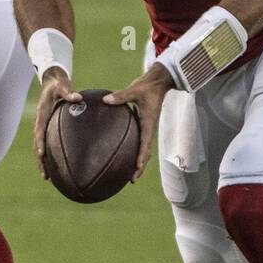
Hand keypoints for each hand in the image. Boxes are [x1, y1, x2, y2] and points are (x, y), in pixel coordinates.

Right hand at [32, 68, 81, 179]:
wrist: (52, 82)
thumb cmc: (58, 84)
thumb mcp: (62, 86)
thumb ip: (68, 92)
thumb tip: (77, 97)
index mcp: (42, 115)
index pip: (39, 132)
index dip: (40, 143)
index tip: (42, 154)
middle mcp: (40, 124)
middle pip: (37, 146)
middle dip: (40, 161)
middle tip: (46, 176)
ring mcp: (42, 127)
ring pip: (40, 148)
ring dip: (43, 162)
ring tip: (48, 177)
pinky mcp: (47, 129)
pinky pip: (46, 144)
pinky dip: (49, 156)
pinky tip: (57, 165)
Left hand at [103, 63, 171, 181]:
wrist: (157, 83)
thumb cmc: (146, 87)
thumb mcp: (134, 90)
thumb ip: (120, 96)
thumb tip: (105, 100)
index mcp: (148, 123)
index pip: (145, 144)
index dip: (141, 157)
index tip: (137, 167)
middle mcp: (149, 128)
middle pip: (146, 153)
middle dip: (140, 167)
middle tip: (132, 180)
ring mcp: (146, 128)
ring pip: (144, 150)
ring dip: (139, 163)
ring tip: (130, 175)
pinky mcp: (143, 125)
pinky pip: (140, 142)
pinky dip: (135, 152)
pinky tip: (124, 156)